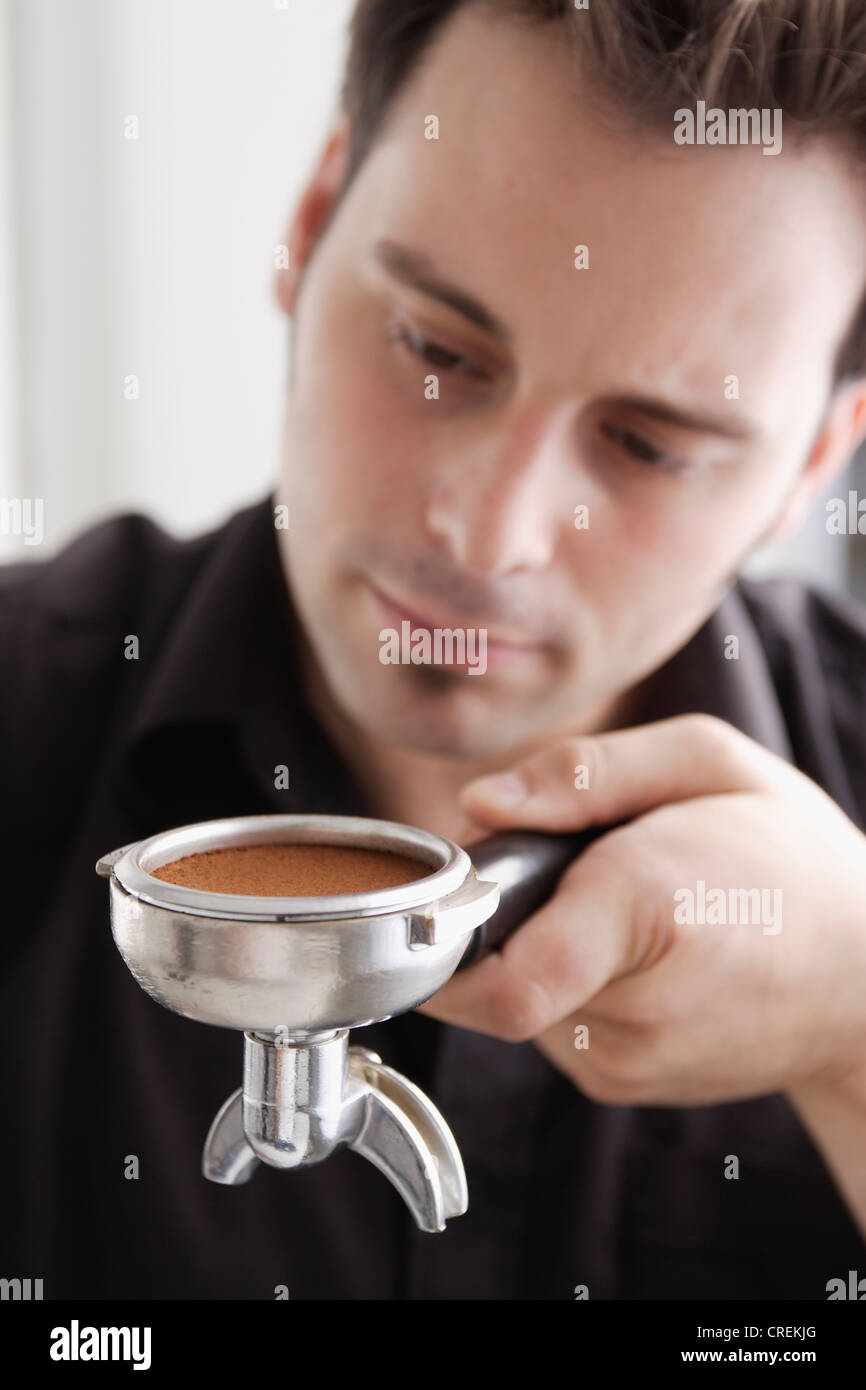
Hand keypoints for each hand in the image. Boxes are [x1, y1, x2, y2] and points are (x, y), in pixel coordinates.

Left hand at [417, 714, 865, 1105]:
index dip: (447, 933)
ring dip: (538, 946)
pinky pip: (547, 1021)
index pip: (499, 979)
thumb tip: (480, 804)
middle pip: (490, 967)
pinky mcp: (619, 1085)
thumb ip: (584, 772)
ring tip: (622, 910)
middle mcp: (630, 1007)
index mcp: (645, 906)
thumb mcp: (706, 761)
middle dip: (502, 913)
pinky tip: (633, 952)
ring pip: (513, 994)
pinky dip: (565, 979)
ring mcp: (626, 1062)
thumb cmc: (789, 855)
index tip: (453, 886)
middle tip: (570, 869)